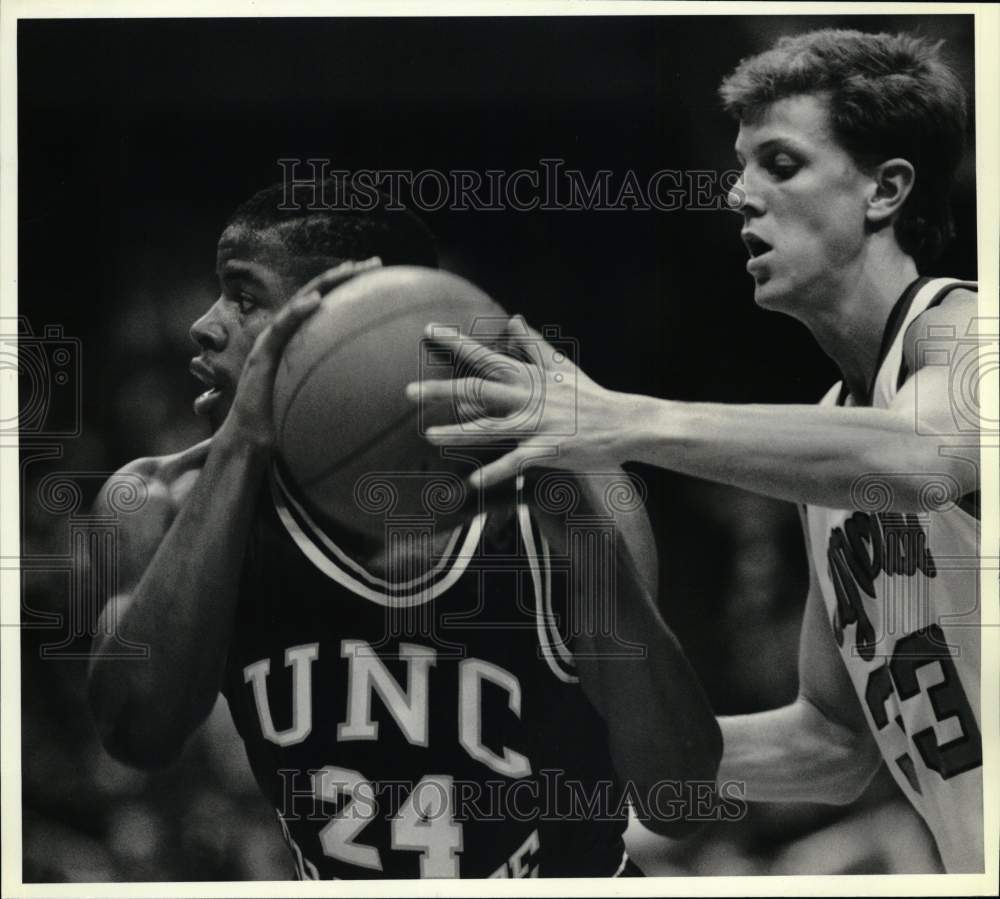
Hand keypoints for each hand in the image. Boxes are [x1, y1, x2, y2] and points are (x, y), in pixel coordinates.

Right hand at [224, 257, 381, 448]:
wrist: (253, 439)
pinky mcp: (262, 353)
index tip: (381, 277)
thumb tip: (381, 392)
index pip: (329, 306)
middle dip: (346, 275)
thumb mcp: (322, 397)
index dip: (352, 288)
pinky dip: (298, 311)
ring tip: (349, 269)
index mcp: (301, 340)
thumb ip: (342, 385)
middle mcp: (287, 334)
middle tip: (375, 263)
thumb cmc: (287, 422)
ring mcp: (272, 340)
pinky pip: (282, 328)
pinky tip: (316, 300)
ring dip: (325, 283)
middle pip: (318, 294)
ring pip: (300, 302)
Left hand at [406, 314, 635, 488]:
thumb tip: (515, 319)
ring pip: (490, 428)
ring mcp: (536, 424)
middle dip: (442, 390)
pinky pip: (516, 462)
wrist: (621, 421)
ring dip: (458, 432)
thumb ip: (532, 344)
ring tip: (429, 435)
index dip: (455, 343)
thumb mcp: (560, 363)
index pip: (484, 356)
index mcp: (527, 376)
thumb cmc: (588, 393)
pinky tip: (473, 482)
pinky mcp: (548, 449)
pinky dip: (495, 472)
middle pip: (477, 391)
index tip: (428, 331)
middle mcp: (527, 397)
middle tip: (408, 390)